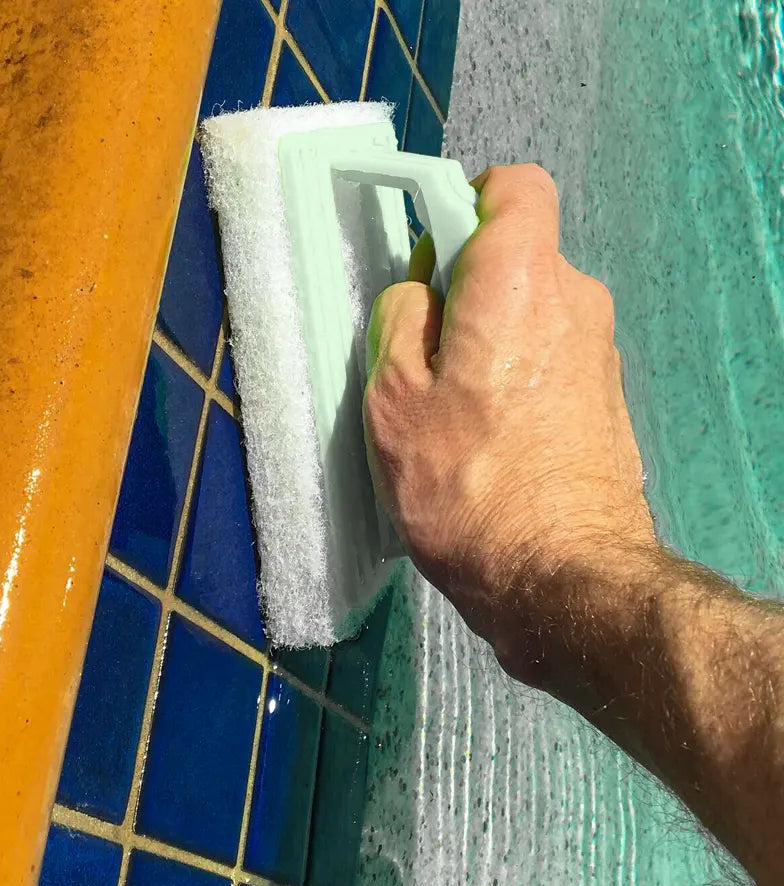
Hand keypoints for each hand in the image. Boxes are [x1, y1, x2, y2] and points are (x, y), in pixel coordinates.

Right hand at [363, 164, 656, 671]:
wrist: (564, 582)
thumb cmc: (467, 488)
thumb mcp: (395, 401)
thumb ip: (400, 321)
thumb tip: (423, 295)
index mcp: (523, 282)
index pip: (515, 187)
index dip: (466, 205)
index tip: (431, 260)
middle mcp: (576, 303)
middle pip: (516, 260)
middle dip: (464, 290)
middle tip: (421, 358)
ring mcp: (601, 356)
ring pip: (530, 315)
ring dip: (486, 342)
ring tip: (450, 414)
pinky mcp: (606, 403)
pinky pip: (549, 360)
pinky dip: (515, 378)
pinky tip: (488, 441)